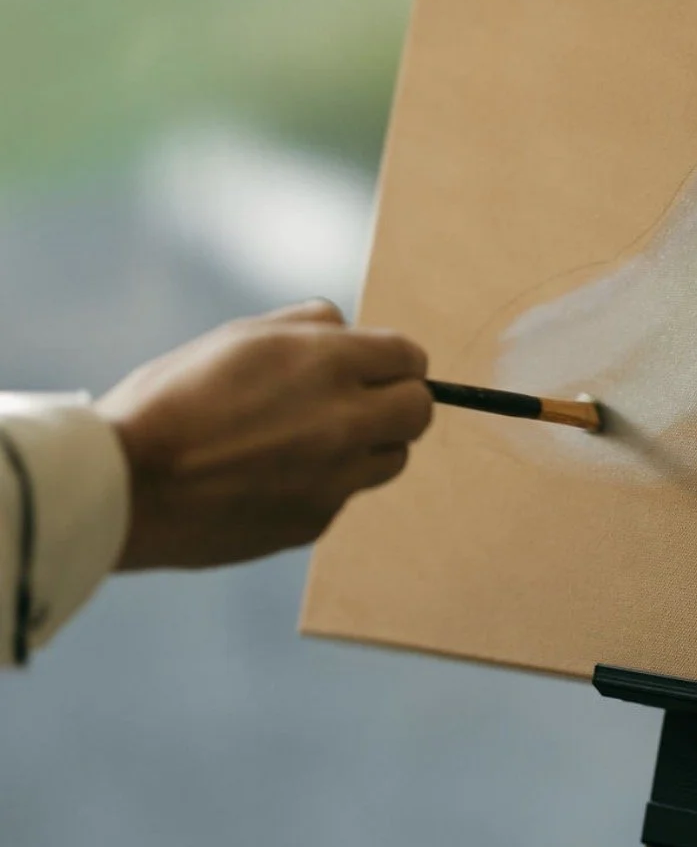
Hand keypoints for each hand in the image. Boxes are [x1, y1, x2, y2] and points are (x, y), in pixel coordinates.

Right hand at [97, 301, 430, 569]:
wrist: (128, 485)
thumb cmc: (171, 401)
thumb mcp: (236, 337)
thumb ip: (305, 325)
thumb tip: (347, 327)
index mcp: (327, 364)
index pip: (410, 358)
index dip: (394, 361)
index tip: (376, 367)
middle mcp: (345, 421)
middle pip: (419, 412)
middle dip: (398, 401)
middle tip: (360, 402)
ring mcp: (336, 478)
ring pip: (392, 458)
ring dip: (369, 445)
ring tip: (311, 441)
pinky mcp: (316, 521)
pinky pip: (344, 495)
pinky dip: (324, 483)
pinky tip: (271, 476)